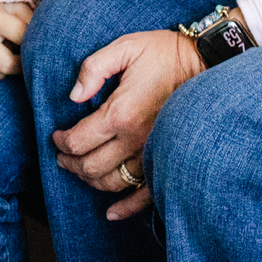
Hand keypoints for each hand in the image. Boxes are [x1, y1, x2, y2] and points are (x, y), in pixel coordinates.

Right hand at [0, 0, 33, 79]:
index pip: (22, 40)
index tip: (39, 45)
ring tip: (4, 50)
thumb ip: (32, 21)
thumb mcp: (15, 4)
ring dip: (4, 66)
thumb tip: (49, 42)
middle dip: (20, 65)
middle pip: (7, 66)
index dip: (34, 44)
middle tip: (24, 57)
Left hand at [51, 27, 199, 221]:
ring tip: (80, 170)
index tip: (56, 137)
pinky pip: (145, 196)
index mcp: (121, 113)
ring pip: (113, 183)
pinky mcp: (166, 160)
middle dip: (70, 164)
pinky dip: (126, 208)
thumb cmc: (163, 53)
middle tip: (62, 156)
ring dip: (90, 181)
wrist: (204, 63)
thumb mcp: (125, 48)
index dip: (61, 142)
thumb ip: (93, 68)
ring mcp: (153, 154)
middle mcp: (135, 140)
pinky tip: (111, 213)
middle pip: (91, 166)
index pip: (79, 141)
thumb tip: (74, 96)